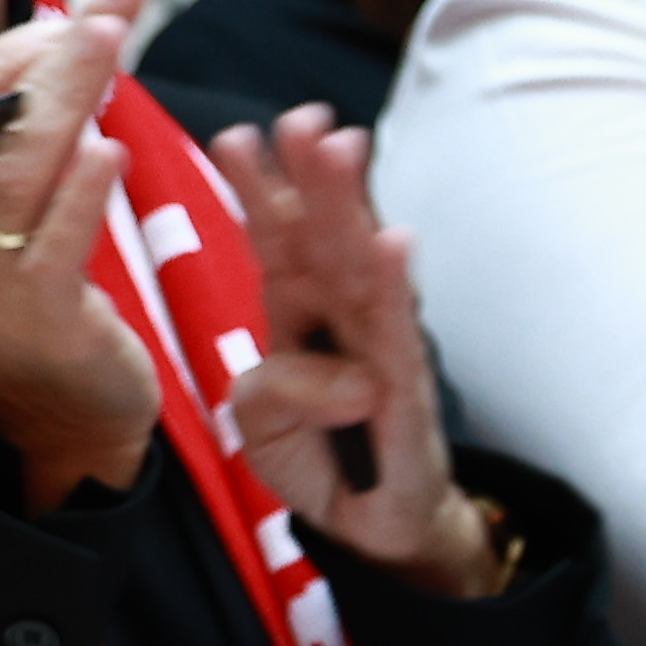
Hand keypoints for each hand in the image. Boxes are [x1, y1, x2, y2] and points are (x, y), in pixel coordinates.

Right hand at [0, 0, 158, 506]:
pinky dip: (83, 190)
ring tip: (112, 40)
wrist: (60, 407)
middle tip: (108, 2)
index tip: (61, 16)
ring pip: (16, 169)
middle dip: (40, 55)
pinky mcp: (38, 318)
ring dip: (67, 96)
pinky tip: (112, 147)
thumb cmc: (34, 284)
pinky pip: (54, 242)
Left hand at [209, 105, 489, 593]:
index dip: (257, 190)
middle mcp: (343, 318)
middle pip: (322, 236)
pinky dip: (394, 286)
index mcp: (298, 314)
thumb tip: (342, 377)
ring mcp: (381, 348)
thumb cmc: (321, 457)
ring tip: (341, 146)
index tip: (237, 134)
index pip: (277, 241)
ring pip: (360, 267)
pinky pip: (398, 334)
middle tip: (299, 118)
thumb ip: (269, 390)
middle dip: (308, 177)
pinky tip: (393, 238)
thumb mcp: (258, 424)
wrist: (373, 527)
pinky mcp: (408, 392)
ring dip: (350, 205)